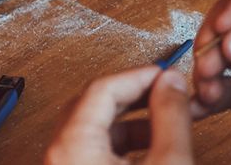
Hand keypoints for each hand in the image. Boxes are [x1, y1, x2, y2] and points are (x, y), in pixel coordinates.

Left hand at [45, 66, 193, 164]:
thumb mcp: (167, 164)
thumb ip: (171, 117)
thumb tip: (172, 83)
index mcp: (72, 146)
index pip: (103, 87)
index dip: (139, 75)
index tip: (165, 74)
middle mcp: (59, 157)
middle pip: (94, 104)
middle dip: (134, 94)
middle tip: (164, 91)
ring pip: (94, 130)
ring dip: (130, 119)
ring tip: (164, 120)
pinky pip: (92, 152)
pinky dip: (121, 143)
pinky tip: (149, 148)